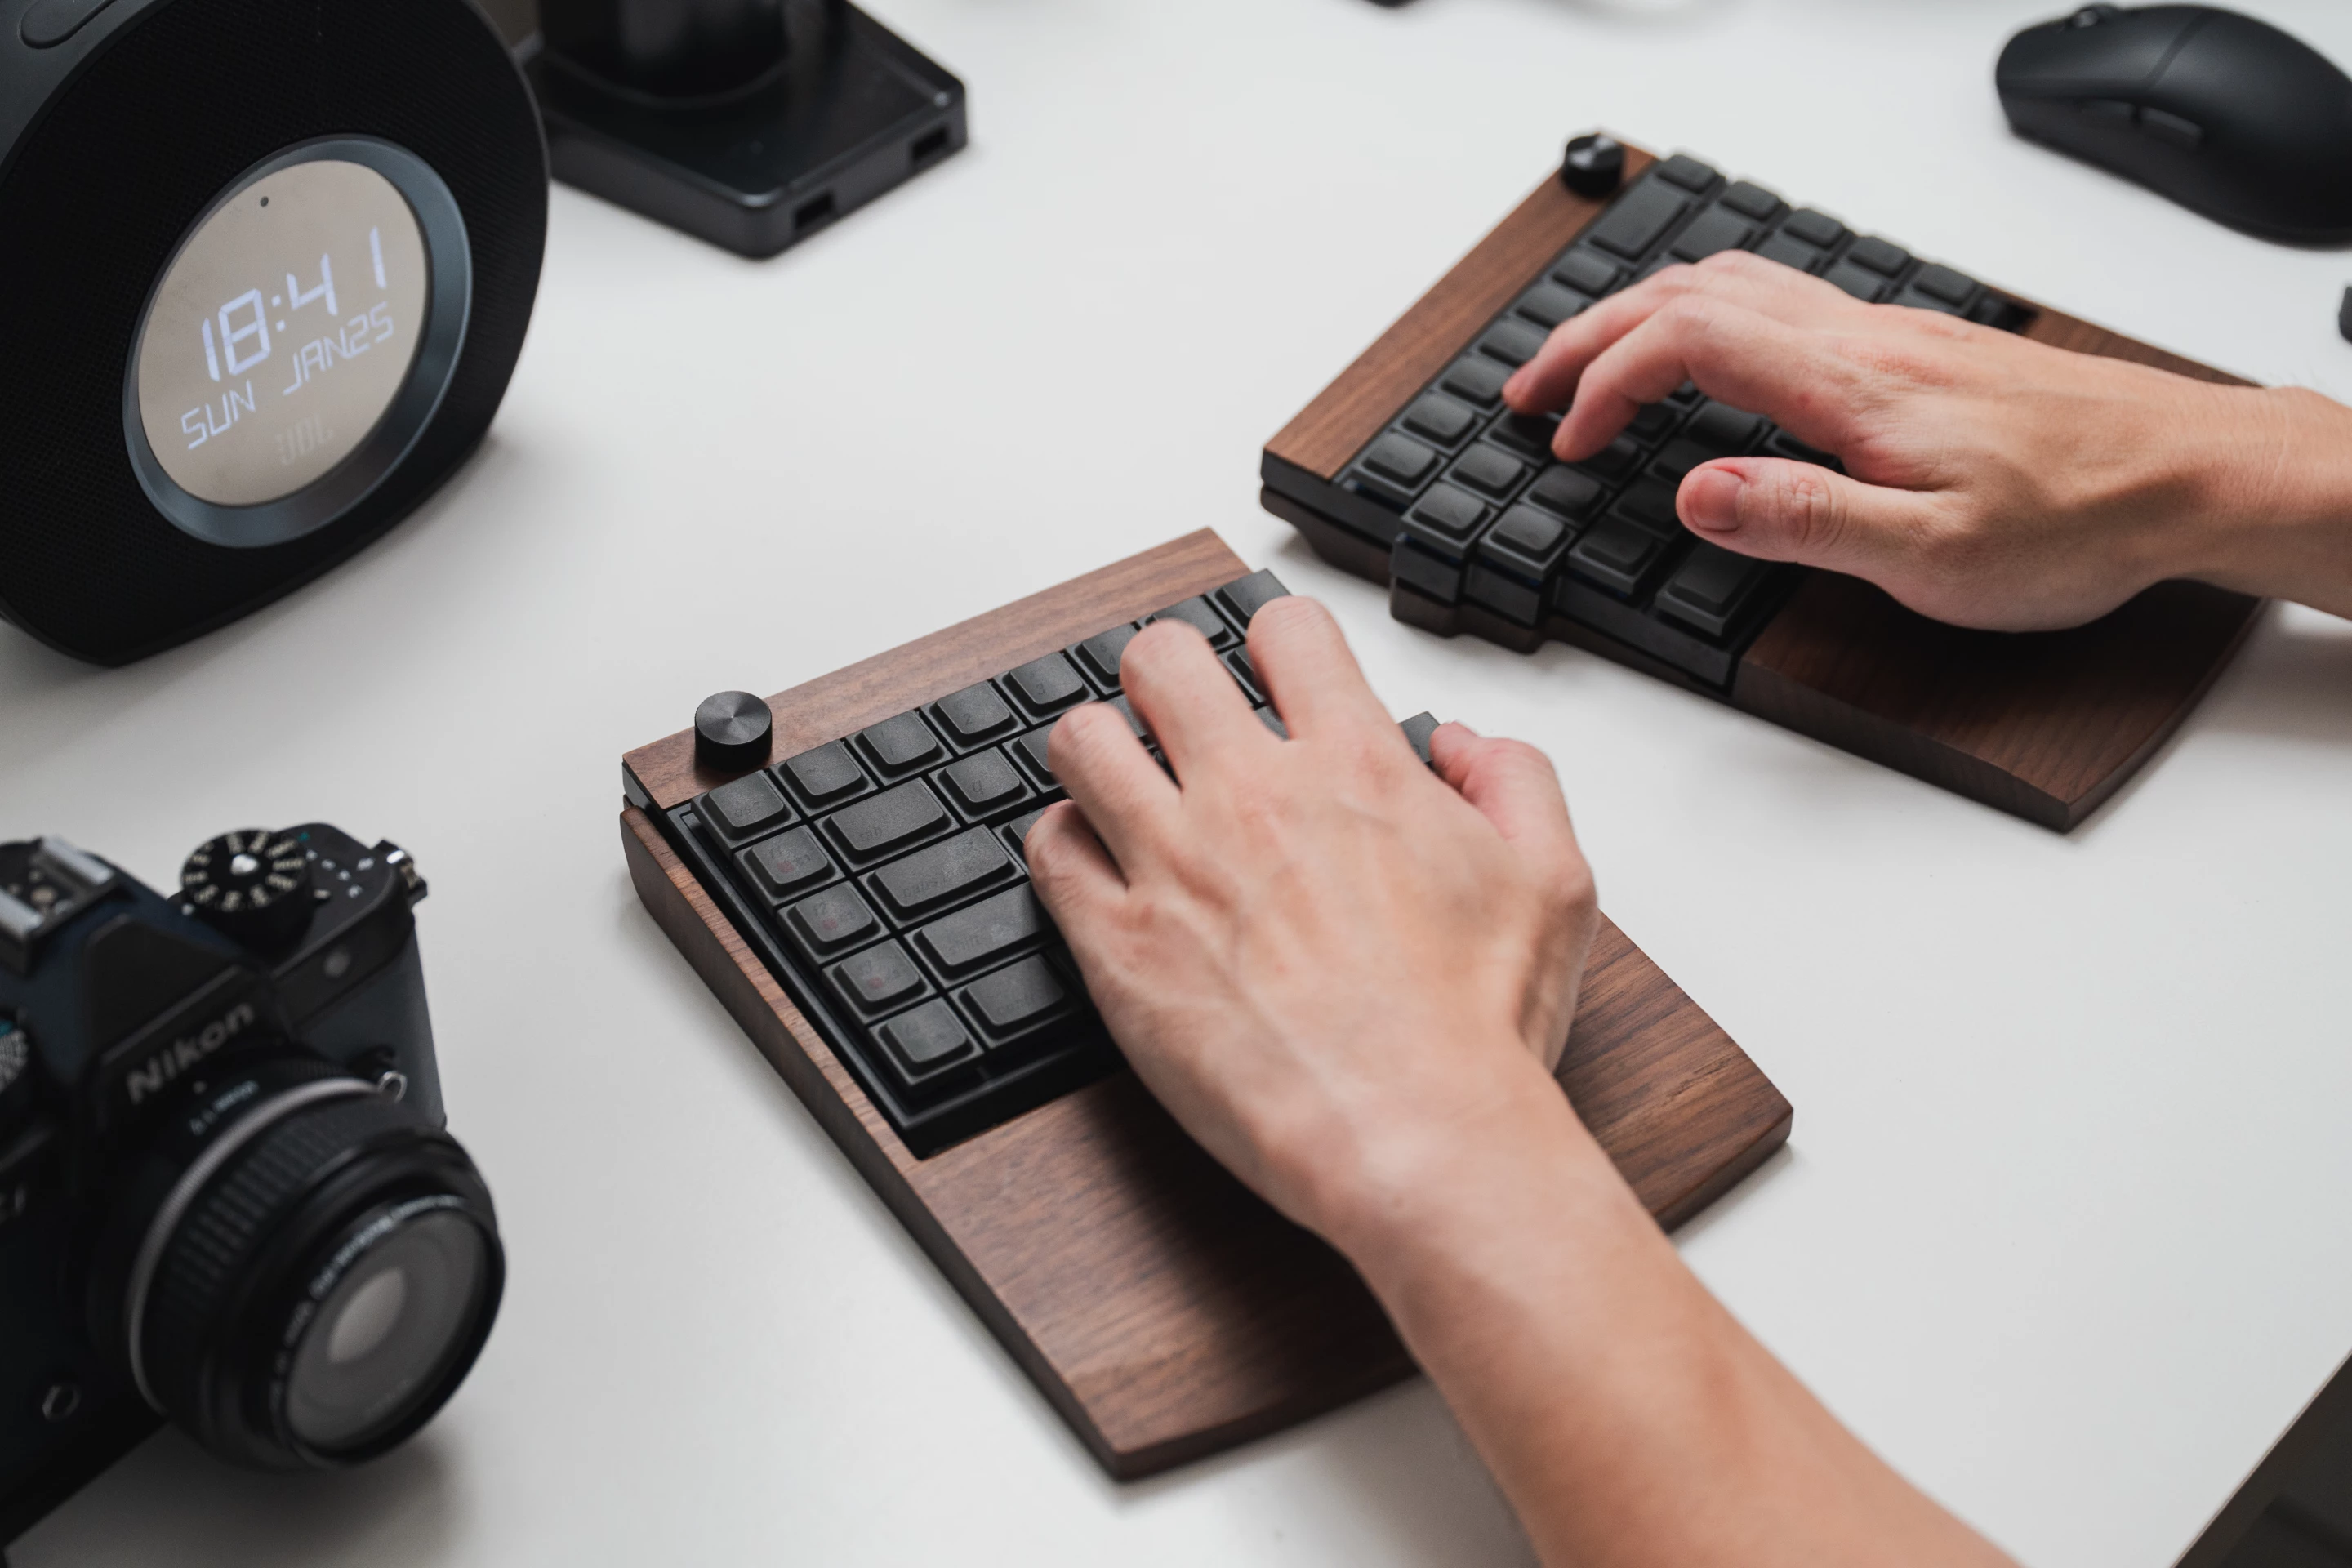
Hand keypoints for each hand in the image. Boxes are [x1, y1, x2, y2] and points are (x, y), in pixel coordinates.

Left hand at [1022, 599, 2013, 1567]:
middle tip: (1177, 723)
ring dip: (1100, 751)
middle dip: (1166, 677)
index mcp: (1356, 768)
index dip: (1275, 644)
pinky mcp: (1118, 943)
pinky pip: (1050, 849)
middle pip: (1161, 659)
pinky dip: (1066, 845)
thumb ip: (1516, 780)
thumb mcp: (1555, 882)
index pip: (1286, 628)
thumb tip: (1461, 743)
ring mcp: (1175, 863)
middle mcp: (1254, 797)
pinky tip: (1098, 869)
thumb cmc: (1479, 1033)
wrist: (1417, 1138)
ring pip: (1081, 739)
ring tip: (1121, 785)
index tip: (1271, 678)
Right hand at [1503, 251, 2351, 628]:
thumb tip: (1693, 492)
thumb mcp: (1931, 556)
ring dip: (1645, 317)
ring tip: (1592, 367)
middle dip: (1592, 335)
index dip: (1603, 383)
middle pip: (1693, 291)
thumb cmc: (2078, 523)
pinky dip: (1705, 317)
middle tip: (1532, 390)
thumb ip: (1802, 519)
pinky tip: (1708, 360)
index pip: (1685, 339)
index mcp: (1851, 384)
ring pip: (1737, 282)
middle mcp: (1866, 338)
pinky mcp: (1917, 348)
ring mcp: (1892, 334)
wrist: (2193, 476)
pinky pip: (1781, 301)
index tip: (1566, 440)